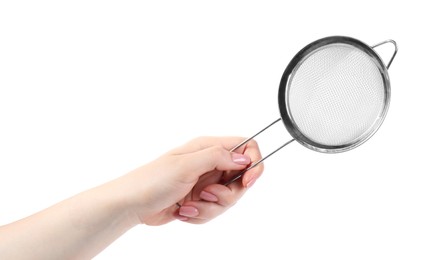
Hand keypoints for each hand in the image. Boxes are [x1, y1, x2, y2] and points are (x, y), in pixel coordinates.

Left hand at [125, 137, 262, 224]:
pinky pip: (214, 211)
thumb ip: (217, 157)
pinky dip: (200, 215)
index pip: (245, 148)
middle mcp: (210, 163)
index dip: (253, 163)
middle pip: (241, 179)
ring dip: (209, 208)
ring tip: (188, 205)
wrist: (132, 204)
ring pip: (228, 199)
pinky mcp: (200, 200)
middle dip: (226, 194)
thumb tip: (245, 159)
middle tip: (206, 194)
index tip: (248, 182)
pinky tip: (182, 211)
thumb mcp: (186, 165)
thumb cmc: (152, 180)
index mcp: (208, 148)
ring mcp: (205, 183)